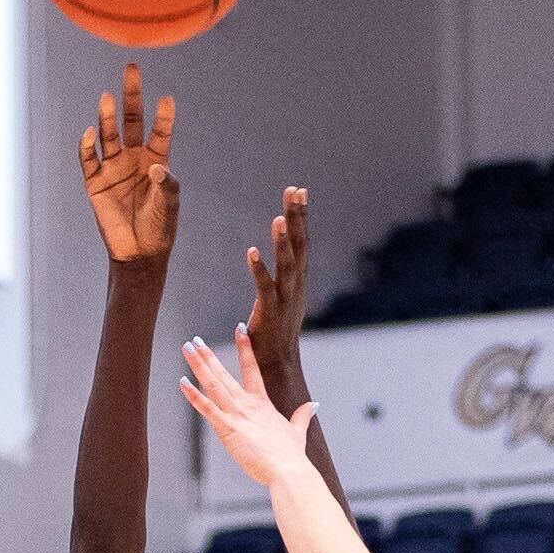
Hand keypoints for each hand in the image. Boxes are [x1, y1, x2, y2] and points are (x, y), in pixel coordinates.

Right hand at [79, 62, 178, 265]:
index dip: (163, 116)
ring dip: (106, 117)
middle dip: (131, 95)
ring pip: (108, 135)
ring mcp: (113, 168)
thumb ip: (166, 183)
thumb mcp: (169, 205)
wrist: (138, 254)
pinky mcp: (95, 182)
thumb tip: (154, 165)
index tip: (167, 99)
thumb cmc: (160, 228)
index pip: (160, 131)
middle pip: (131, 120)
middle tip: (131, 69)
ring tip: (107, 98)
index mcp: (156, 159)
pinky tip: (90, 132)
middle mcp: (133, 158)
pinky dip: (87, 146)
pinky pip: (88, 159)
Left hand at [180, 327, 315, 486]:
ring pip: (213, 384)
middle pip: (224, 374)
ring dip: (198, 366)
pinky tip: (182, 382)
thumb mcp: (297, 431)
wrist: (289, 470)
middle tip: (195, 340)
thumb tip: (313, 405)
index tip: (239, 329)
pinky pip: (207, 409)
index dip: (245, 348)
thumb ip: (302, 416)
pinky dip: (194, 395)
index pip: (251, 368)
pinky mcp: (228, 429)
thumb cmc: (291, 455)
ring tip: (187, 349)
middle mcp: (247, 404)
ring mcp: (237, 415)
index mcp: (262, 403)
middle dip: (208, 356)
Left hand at [244, 187, 310, 375]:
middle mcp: (296, 284)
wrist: (278, 362)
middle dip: (297, 217)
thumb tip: (282, 255)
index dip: (301, 215)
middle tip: (294, 191)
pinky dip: (259, 269)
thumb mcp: (283, 295)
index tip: (299, 190)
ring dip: (282, 241)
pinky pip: (265, 287)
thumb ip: (283, 275)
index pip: (302, 240)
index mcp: (298, 278)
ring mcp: (285, 298)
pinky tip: (251, 251)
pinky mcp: (270, 311)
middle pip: (299, 245)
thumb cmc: (276, 328)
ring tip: (278, 218)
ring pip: (286, 265)